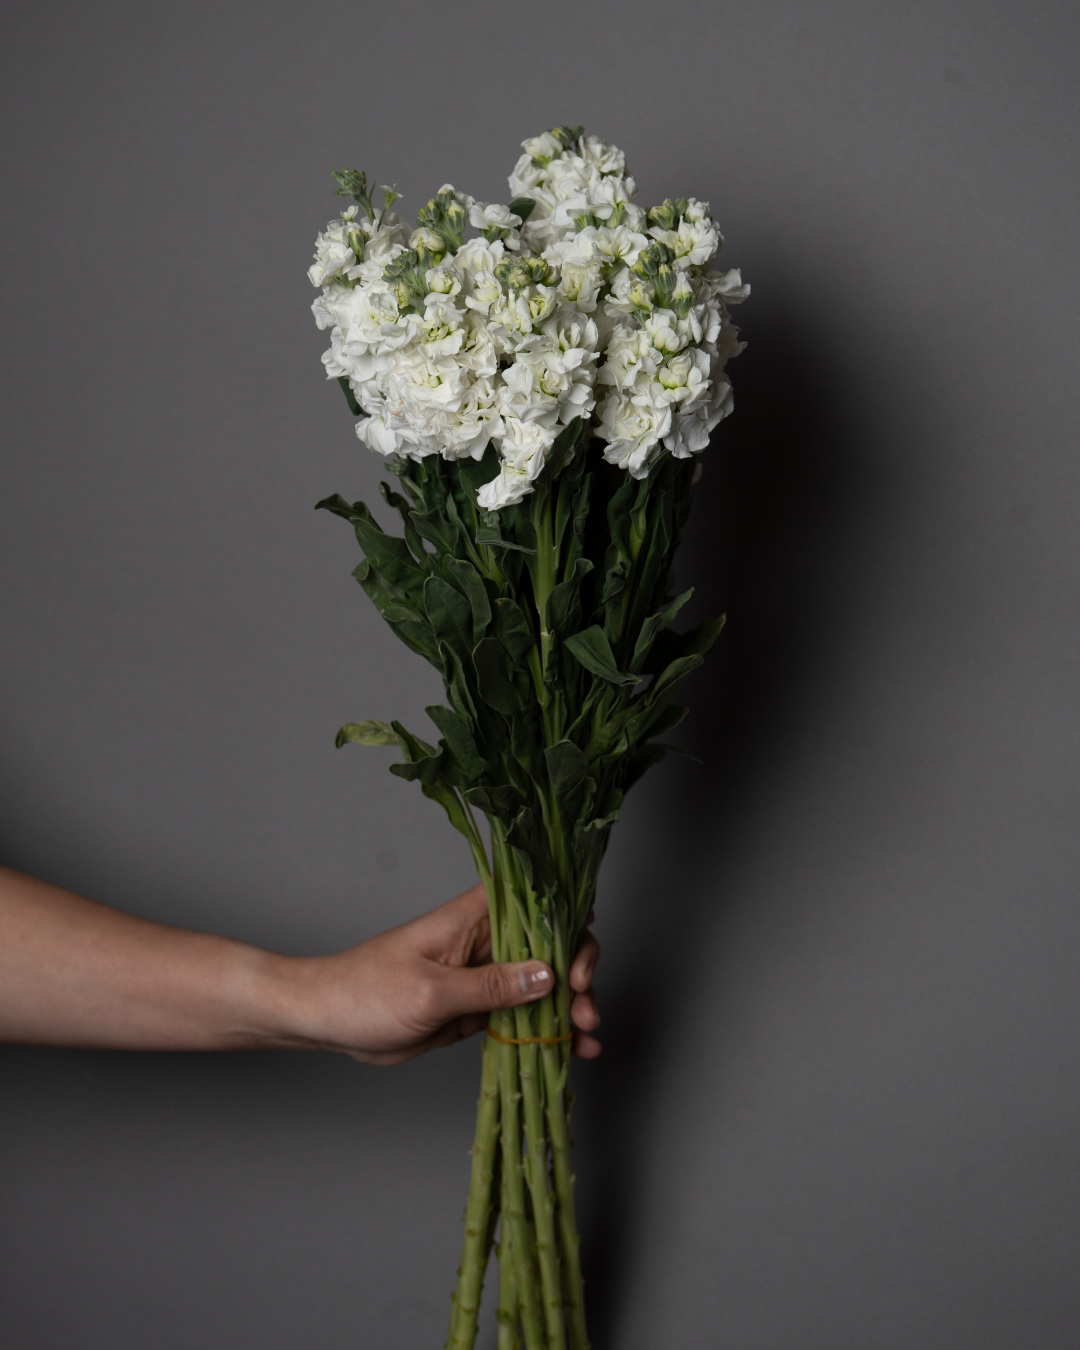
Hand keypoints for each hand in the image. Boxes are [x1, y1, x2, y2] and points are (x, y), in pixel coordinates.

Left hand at [276, 883, 600, 1065]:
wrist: (328, 1020)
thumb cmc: (365, 991)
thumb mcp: (430, 992)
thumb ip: (490, 986)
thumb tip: (548, 975)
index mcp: (473, 917)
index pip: (536, 899)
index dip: (568, 922)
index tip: (574, 965)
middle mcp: (486, 939)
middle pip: (551, 941)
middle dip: (578, 971)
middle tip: (584, 1009)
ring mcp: (484, 973)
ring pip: (544, 980)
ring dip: (571, 1005)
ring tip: (586, 1037)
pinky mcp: (478, 1005)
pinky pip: (524, 1012)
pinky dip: (551, 1028)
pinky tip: (573, 1048)